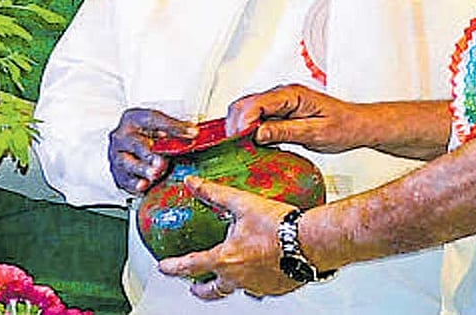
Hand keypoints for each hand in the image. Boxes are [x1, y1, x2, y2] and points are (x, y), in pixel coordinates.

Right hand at [108, 108, 196, 193]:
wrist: (130, 149)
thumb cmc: (146, 137)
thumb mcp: (159, 128)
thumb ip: (175, 131)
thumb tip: (194, 134)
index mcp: (134, 118)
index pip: (153, 119)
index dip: (173, 126)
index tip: (192, 133)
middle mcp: (123, 136)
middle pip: (135, 142)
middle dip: (149, 152)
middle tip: (162, 161)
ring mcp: (117, 155)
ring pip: (125, 161)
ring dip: (141, 168)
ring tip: (154, 174)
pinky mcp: (118, 173)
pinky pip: (124, 179)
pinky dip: (134, 183)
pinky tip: (143, 185)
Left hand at [157, 176, 300, 298]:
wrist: (311, 241)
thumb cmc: (279, 225)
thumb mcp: (241, 203)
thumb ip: (214, 193)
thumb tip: (193, 182)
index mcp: (225, 259)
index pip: (190, 266)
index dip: (173, 267)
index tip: (164, 268)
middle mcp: (238, 278)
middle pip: (211, 291)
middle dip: (200, 289)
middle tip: (195, 286)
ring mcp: (257, 286)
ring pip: (238, 289)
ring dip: (231, 282)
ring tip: (232, 272)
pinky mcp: (276, 288)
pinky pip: (260, 288)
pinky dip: (256, 279)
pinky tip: (262, 267)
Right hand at [226, 84, 365, 152]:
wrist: (357, 125)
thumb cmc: (344, 127)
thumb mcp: (315, 133)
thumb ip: (285, 131)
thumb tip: (259, 133)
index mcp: (292, 94)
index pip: (256, 103)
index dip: (243, 123)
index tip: (241, 142)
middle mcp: (283, 94)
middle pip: (245, 104)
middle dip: (236, 125)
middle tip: (238, 148)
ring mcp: (280, 102)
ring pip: (247, 110)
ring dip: (242, 128)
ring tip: (245, 148)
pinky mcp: (281, 112)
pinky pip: (257, 118)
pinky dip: (251, 131)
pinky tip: (256, 145)